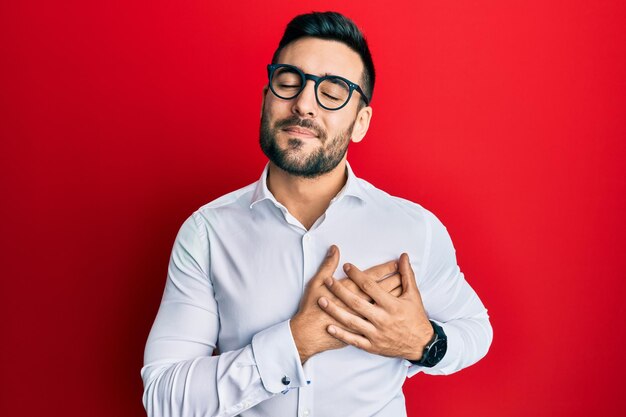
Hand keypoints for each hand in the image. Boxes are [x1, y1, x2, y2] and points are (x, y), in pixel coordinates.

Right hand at [290, 246, 400, 362]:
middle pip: (381, 290)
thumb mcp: (316, 283)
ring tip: (403, 288)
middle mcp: (359, 305)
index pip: (372, 277)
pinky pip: (380, 321)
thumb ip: (327, 265)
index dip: (384, 270)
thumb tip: (335, 249)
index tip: (395, 263)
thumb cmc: (311, 308)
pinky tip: (394, 309)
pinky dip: (387, 315)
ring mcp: (362, 320)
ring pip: (383, 306)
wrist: (308, 335)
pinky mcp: (361, 333)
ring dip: (393, 296)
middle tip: (404, 273)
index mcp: (350, 291)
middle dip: (394, 280)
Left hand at [318, 253, 433, 360]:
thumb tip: (403, 256)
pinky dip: (341, 334)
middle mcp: (382, 319)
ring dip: (335, 311)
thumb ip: (406, 274)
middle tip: (328, 281)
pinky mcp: (373, 346)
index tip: (346, 266)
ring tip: (321, 300)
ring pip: (352, 321)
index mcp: (392, 305)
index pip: (370, 287)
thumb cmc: (416, 317)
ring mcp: (376, 334)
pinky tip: (329, 327)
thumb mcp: (413, 294)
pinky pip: (354, 340)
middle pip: (357, 302)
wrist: (422, 345)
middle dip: (340, 291)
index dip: (357, 275)